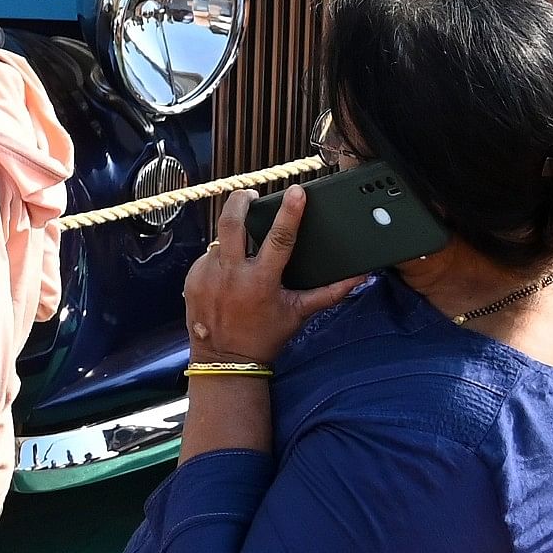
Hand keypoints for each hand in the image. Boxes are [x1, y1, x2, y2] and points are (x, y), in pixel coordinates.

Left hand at [182, 187, 363, 367]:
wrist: (225, 360)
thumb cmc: (265, 336)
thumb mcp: (299, 313)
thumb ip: (329, 293)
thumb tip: (359, 276)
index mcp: (261, 281)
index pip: (279, 238)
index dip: (290, 212)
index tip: (297, 191)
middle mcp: (231, 275)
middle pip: (231, 222)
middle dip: (241, 201)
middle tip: (251, 195)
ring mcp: (208, 275)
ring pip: (220, 239)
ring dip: (232, 239)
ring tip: (243, 253)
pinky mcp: (192, 278)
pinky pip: (208, 257)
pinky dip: (220, 260)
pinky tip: (228, 276)